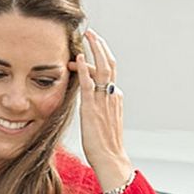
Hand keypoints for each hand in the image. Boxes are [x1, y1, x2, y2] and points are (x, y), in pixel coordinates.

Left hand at [71, 27, 131, 193]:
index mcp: (115, 98)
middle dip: (101, 46)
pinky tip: (77, 58)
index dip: (98, 59)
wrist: (110, 160)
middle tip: (92, 33)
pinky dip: (84, 69)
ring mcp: (104, 101)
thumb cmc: (105, 146)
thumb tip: (90, 101)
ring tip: (88, 36)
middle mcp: (112, 96)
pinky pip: (89, 84)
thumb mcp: (105, 122)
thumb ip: (100, 108)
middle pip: (110, 64)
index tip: (86, 51)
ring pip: (103, 69)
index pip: (109, 72)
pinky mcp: (93, 108)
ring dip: (95, 50)